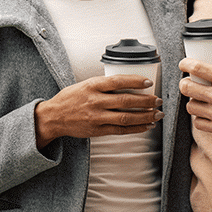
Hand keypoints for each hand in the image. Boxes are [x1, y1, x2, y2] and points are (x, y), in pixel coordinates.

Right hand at [35, 74, 160, 149]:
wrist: (54, 117)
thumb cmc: (70, 98)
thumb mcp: (84, 84)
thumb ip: (103, 85)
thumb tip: (128, 83)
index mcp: (92, 86)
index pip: (117, 81)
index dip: (135, 81)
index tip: (149, 82)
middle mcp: (95, 101)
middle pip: (125, 100)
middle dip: (146, 101)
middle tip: (158, 100)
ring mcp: (96, 117)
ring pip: (126, 117)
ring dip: (144, 116)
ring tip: (157, 114)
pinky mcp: (97, 130)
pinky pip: (121, 130)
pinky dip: (136, 128)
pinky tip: (146, 126)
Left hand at [178, 60, 211, 143]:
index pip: (197, 68)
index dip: (185, 64)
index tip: (184, 64)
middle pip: (187, 87)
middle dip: (184, 84)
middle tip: (188, 83)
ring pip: (191, 106)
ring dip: (193, 102)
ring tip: (199, 101)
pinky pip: (198, 123)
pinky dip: (200, 119)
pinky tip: (205, 115)